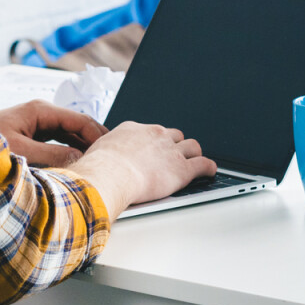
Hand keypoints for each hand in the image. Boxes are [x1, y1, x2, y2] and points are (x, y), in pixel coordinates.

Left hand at [0, 99, 106, 166]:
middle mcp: (40, 115)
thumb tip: (81, 161)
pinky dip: (69, 154)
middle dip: (94, 142)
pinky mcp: (30, 137)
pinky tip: (77, 167)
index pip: (80, 120)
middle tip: (113, 160)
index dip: (99, 136)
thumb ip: (53, 156)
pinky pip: (57, 144)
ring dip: (82, 149)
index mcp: (40, 110)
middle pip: (77, 126)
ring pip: (68, 136)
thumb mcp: (21, 152)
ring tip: (99, 165)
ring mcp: (35, 125)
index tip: (113, 152)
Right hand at [67, 121, 217, 218]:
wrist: (110, 175)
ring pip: (191, 146)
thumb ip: (104, 155)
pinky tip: (209, 171)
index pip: (151, 132)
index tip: (154, 148)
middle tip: (174, 156)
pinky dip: (208, 168)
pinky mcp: (182, 169)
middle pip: (174, 135)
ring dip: (193, 154)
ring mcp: (171, 151)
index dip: (155, 142)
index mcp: (135, 129)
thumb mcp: (97, 153)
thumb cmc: (98, 169)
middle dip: (175, 145)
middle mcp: (155, 135)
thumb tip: (94, 164)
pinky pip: (203, 164)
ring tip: (194, 161)